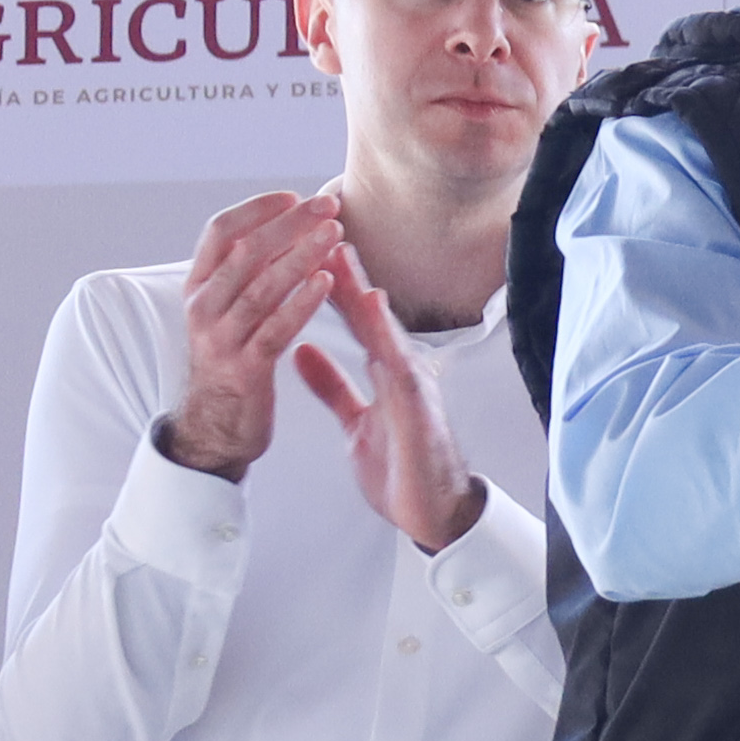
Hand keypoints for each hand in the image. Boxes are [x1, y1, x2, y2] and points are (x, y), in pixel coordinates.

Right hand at [159, 189, 343, 479]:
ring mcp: (220, 340)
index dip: (256, 209)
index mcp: (198, 287)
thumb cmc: (232, 362)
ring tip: (334, 233)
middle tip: (328, 206)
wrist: (214, 429)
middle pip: (244, 252)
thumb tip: (283, 227)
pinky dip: (300, 303)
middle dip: (288, 224)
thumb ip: (244, 274)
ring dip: (300, 256)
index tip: (294, 196)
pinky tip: (326, 282)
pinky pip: (274, 329)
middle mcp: (202, 308)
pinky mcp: (244, 370)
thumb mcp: (226, 311)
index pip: (219, 231)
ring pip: (260, 287)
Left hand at [295, 247, 485, 553]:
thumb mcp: (356, 421)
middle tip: (315, 227)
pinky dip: (382, 330)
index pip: (352, 318)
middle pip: (365, 311)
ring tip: (338, 250)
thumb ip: (332, 386)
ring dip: (358, 287)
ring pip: (380, 325)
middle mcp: (400, 368)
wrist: (436, 513)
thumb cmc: (403, 469)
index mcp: (386, 371)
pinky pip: (396, 359)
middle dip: (340, 270)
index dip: (328, 283)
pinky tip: (370, 304)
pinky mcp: (416, 403)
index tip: (303, 249)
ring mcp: (411, 383)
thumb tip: (304, 353)